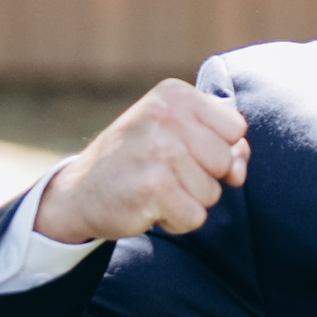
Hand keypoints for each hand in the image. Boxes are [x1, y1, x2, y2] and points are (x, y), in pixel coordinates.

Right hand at [35, 79, 249, 245]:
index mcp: (174, 94)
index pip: (235, 127)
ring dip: (188, 201)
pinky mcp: (152, 188)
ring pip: (212, 192)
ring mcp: (158, 151)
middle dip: (203, 178)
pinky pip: (195, 217)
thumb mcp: (174, 134)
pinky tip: (150, 207)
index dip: (219, 149)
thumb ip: (218, 142)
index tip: (187, 153)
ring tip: (156, 189)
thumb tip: (239, 168)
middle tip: (165, 174)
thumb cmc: (136, 162)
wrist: (77, 193)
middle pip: (225, 161)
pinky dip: (177, 221)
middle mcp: (165, 116)